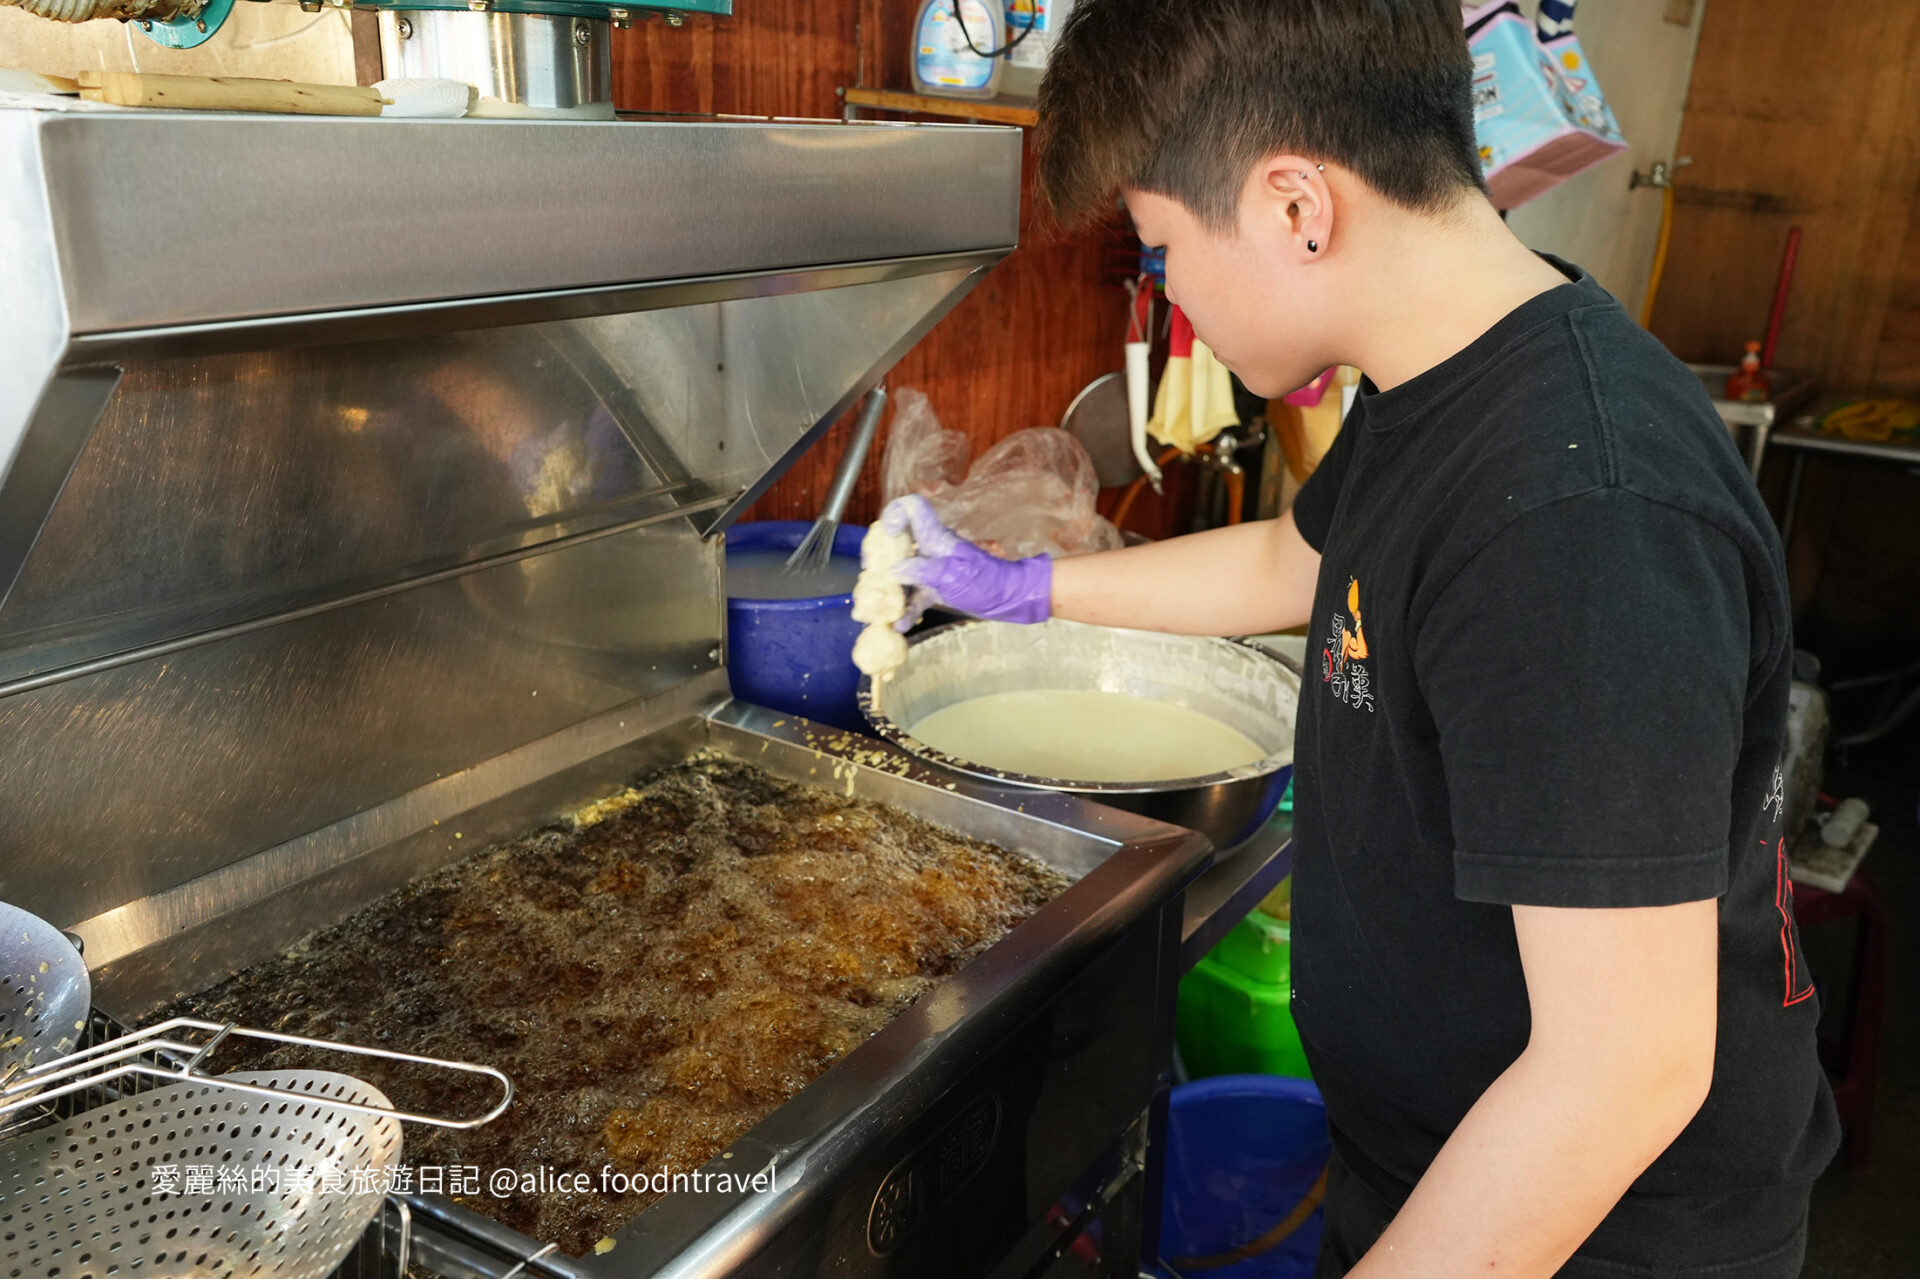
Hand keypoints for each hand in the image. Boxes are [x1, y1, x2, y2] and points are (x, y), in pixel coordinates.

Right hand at [878, 495, 1052, 627]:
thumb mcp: (951, 576)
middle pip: (898, 542)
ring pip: (903, 572)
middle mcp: (931, 549)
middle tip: (871, 574)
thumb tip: (894, 571)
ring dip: (890, 588)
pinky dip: (908, 609)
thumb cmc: (986, 581)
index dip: (895, 513)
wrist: (1010, 598)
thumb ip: (921, 571)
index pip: (912, 508)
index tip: (887, 534)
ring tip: (879, 606)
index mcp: (935, 537)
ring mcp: (933, 568)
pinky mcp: (938, 587)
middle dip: (881, 557)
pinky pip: (916, 595)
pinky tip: (899, 625)